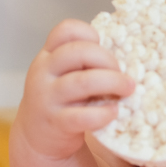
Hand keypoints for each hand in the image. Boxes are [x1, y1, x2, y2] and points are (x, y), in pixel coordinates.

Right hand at [15, 19, 134, 160]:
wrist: (37, 136)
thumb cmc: (60, 99)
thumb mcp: (62, 74)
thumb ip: (82, 62)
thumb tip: (125, 54)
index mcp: (48, 55)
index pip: (66, 30)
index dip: (89, 34)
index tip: (102, 47)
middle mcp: (43, 72)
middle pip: (78, 52)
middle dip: (108, 60)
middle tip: (123, 74)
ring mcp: (47, 98)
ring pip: (83, 82)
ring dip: (112, 83)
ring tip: (128, 89)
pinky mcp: (56, 123)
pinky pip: (82, 116)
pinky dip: (103, 113)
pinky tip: (113, 112)